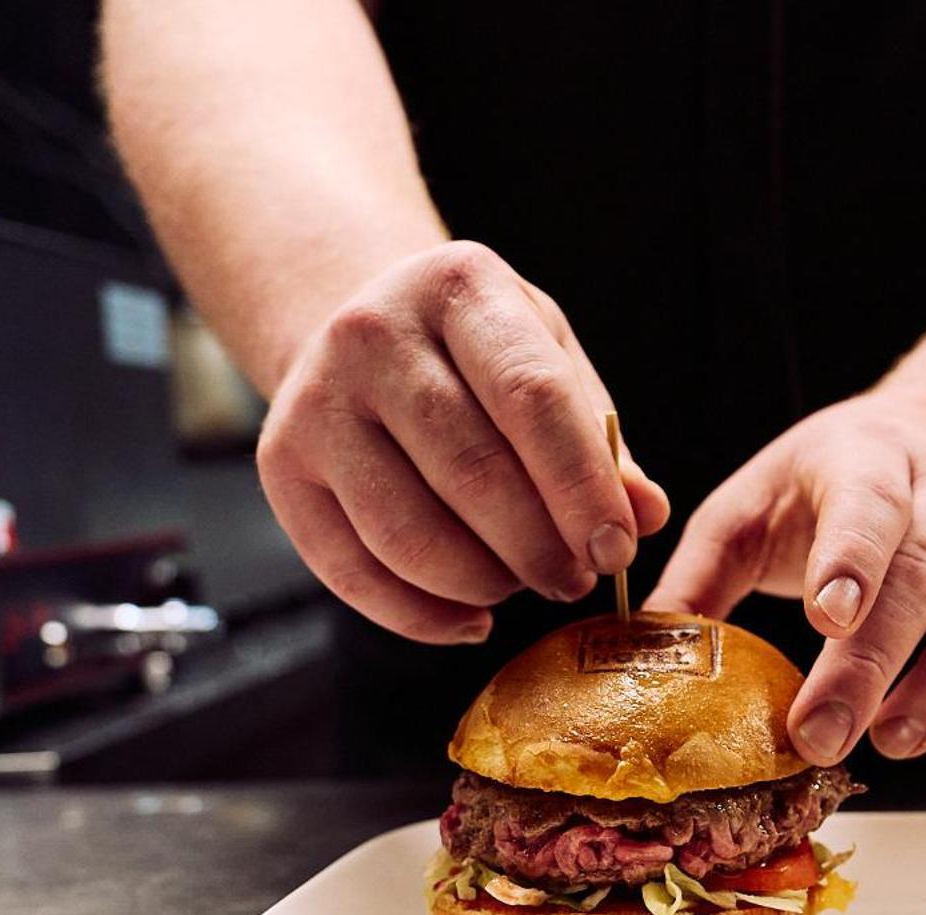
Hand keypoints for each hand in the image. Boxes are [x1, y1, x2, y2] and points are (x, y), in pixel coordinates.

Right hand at [255, 241, 668, 642]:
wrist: (365, 334)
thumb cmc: (482, 358)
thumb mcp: (551, 365)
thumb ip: (600, 443)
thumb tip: (645, 516)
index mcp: (459, 286)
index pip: (533, 397)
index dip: (581, 488)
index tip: (616, 549)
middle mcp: (372, 332)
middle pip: (471, 472)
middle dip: (538, 548)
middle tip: (575, 580)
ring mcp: (315, 399)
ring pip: (408, 533)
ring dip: (484, 582)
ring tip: (523, 585)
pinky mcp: (280, 465)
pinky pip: (352, 571)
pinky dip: (422, 616)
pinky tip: (471, 618)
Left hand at [647, 386, 925, 763]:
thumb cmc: (833, 487)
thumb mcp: (755, 504)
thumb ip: (702, 578)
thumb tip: (639, 659)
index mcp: (866, 459)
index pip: (870, 501)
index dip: (853, 558)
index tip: (824, 617)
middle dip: (876, 665)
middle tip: (822, 737)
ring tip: (897, 738)